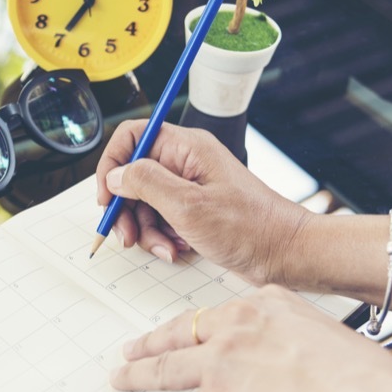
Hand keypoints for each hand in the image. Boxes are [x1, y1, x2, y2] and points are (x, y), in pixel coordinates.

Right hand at [95, 121, 309, 285]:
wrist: (284, 254)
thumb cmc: (250, 228)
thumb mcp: (188, 206)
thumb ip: (146, 184)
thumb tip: (116, 175)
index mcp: (186, 147)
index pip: (132, 136)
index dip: (112, 164)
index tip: (107, 196)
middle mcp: (185, 162)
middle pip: (133, 175)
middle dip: (126, 208)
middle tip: (127, 236)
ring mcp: (189, 186)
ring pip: (144, 202)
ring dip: (145, 229)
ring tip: (163, 247)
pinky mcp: (193, 209)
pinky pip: (160, 219)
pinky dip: (161, 237)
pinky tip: (175, 250)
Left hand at [111, 286, 391, 391]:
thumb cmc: (358, 374)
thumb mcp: (321, 337)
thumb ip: (290, 345)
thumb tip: (280, 370)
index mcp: (266, 303)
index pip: (220, 312)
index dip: (200, 324)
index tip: (187, 328)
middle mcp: (236, 325)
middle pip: (181, 331)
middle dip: (153, 340)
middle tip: (134, 346)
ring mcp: (221, 360)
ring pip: (166, 366)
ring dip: (139, 374)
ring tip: (122, 377)